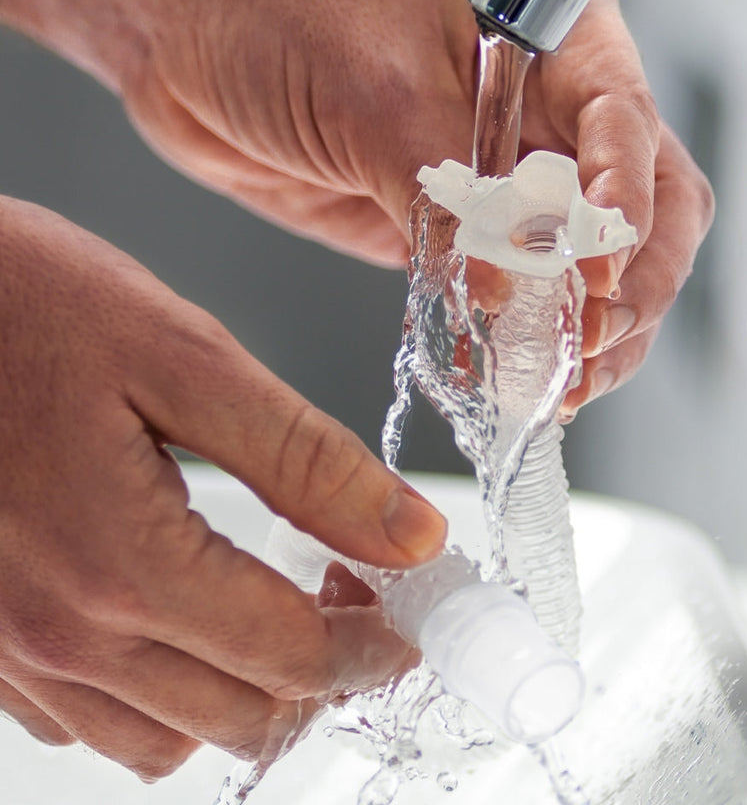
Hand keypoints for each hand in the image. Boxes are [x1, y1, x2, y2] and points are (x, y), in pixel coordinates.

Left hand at [0, 0, 712, 421]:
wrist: (186, 20)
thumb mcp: (370, 89)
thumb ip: (445, 193)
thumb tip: (503, 288)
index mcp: (551, 33)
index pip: (626, 122)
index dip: (626, 203)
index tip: (595, 274)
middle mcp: (544, 103)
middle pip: (647, 201)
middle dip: (632, 280)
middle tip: (590, 343)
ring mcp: (503, 168)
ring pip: (591, 256)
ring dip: (594, 324)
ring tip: (566, 381)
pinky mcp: (457, 220)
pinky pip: (513, 285)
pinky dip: (524, 334)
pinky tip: (516, 372)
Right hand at [0, 196, 443, 776]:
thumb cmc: (26, 304)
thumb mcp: (187, 358)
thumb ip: (306, 459)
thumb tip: (410, 536)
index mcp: (123, 564)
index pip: (292, 657)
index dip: (372, 643)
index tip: (412, 613)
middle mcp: (57, 632)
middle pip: (240, 715)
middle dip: (321, 669)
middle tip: (355, 594)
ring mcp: (6, 648)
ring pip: (163, 735)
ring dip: (242, 688)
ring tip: (276, 605)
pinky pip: (86, 717)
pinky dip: (158, 690)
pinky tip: (181, 613)